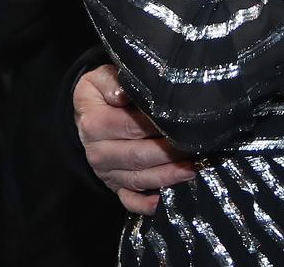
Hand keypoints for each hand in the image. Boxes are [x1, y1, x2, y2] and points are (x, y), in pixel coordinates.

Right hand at [74, 65, 195, 214]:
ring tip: (192, 170)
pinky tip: (162, 202)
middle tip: (196, 149)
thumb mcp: (100, 79)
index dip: (156, 125)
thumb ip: (112, 82)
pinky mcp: (114, 185)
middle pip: (137, 156)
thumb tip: (123, 94)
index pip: (130, 126)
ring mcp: (106, 172)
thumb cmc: (102, 93)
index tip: (182, 123)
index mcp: (94, 124)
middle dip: (169, 154)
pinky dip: (144, 204)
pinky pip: (128, 200)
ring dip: (166, 177)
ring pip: (138, 180)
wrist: (86, 115)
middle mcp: (98, 152)